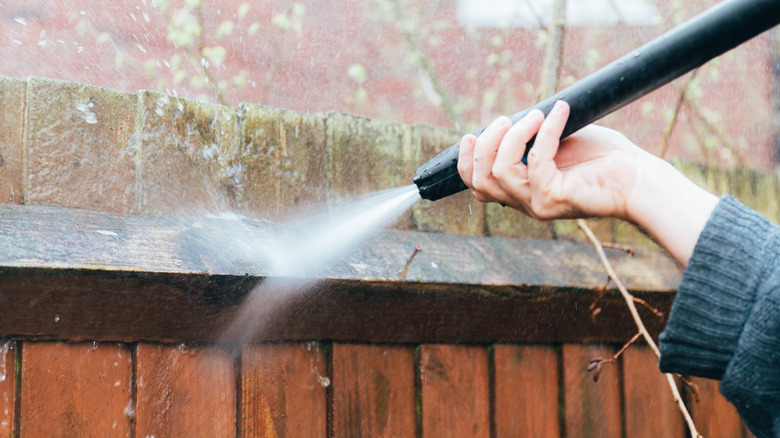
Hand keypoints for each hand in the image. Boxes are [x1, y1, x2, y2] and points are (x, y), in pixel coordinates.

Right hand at [457, 100, 718, 266]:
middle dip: (486, 144)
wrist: (641, 180)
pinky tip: (561, 113)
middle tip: (505, 119)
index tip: (470, 135)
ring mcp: (539, 204)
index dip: (467, 162)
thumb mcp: (559, 143)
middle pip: (481, 180)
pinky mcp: (556, 198)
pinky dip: (546, 131)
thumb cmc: (605, 159)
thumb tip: (514, 118)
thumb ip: (532, 137)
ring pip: (501, 171)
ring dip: (513, 136)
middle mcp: (526, 204)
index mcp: (523, 194)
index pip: (478, 186)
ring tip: (535, 114)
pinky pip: (537, 160)